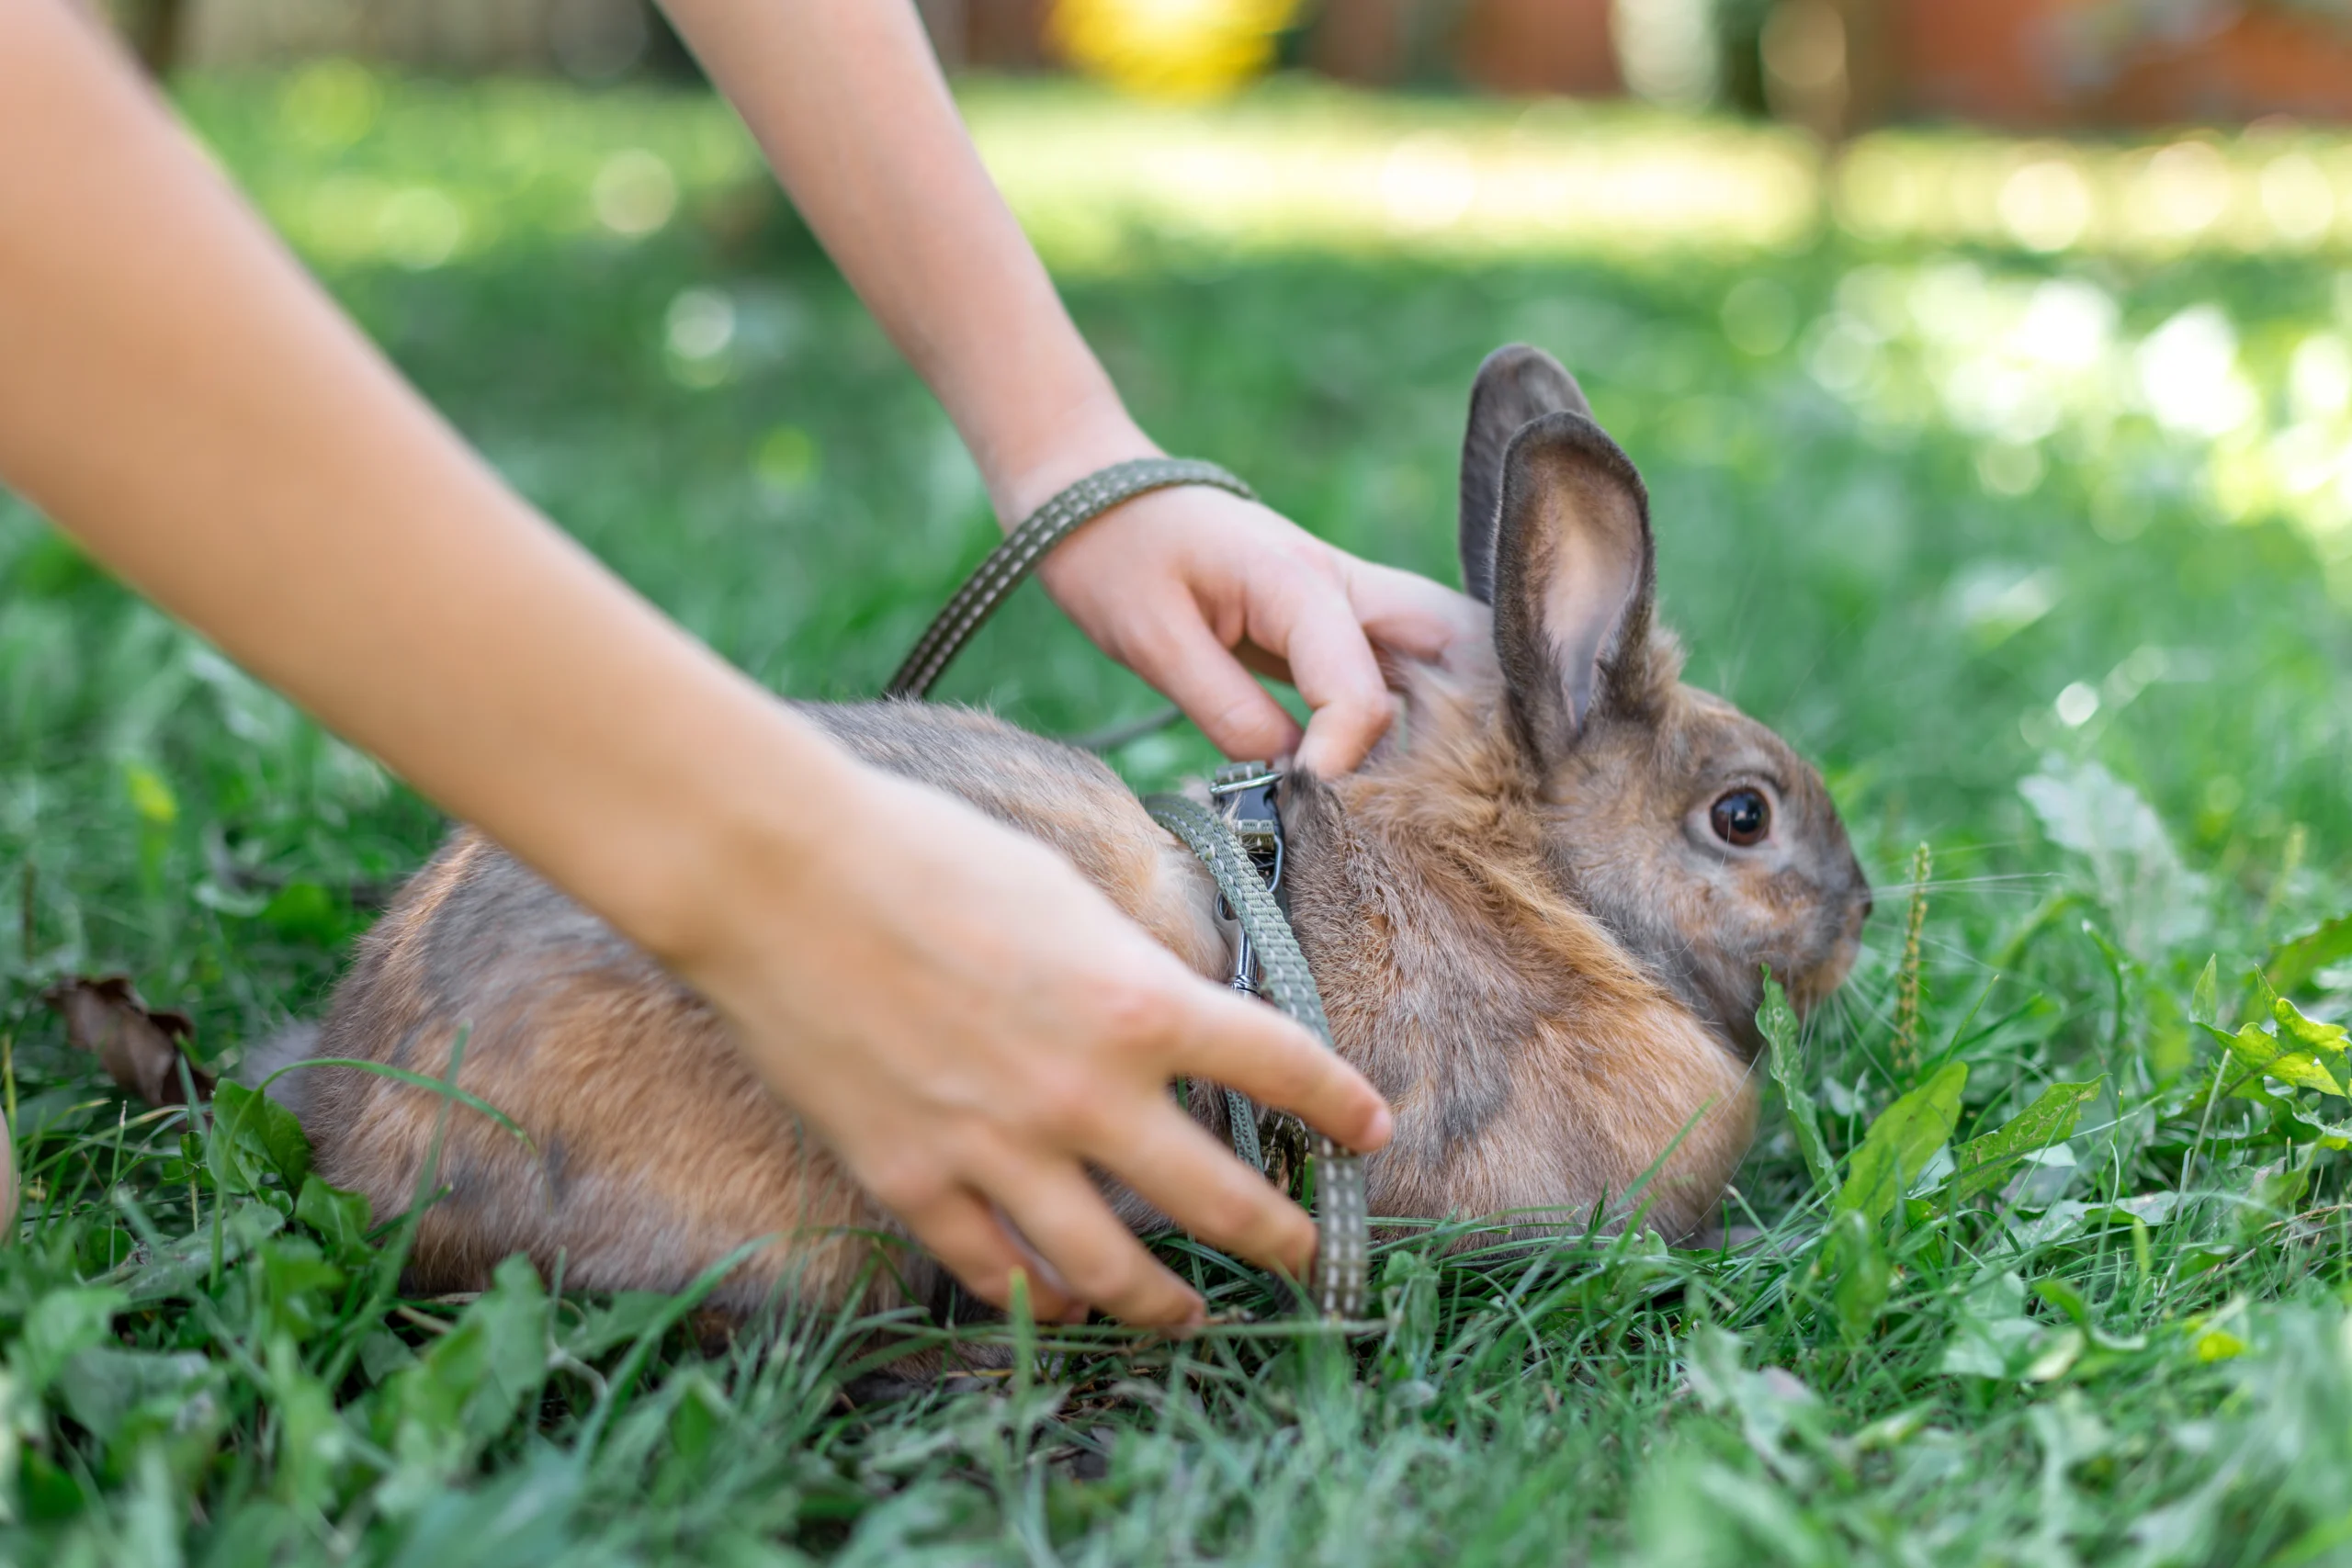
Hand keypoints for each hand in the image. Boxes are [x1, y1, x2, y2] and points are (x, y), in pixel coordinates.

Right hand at [680, 761, 1394, 1327]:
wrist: (781, 877)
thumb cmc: (922, 852)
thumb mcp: (1065, 891)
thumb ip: (1125, 966)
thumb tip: (1160, 1006)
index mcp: (1139, 1003)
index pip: (1282, 1065)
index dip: (1341, 1104)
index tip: (1370, 1129)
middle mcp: (1087, 1094)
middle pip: (1220, 1200)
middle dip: (1280, 1238)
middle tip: (1304, 1255)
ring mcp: (999, 1150)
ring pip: (1113, 1270)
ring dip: (1169, 1305)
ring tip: (1194, 1318)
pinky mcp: (914, 1182)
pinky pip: (996, 1270)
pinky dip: (1039, 1296)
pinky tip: (1063, 1304)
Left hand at [1035, 483, 1486, 773]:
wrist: (1098, 495)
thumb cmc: (1117, 558)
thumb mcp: (1153, 642)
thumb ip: (1228, 712)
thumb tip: (1288, 779)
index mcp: (1300, 582)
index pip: (1361, 697)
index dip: (1338, 766)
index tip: (1295, 806)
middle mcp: (1348, 582)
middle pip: (1455, 647)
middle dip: (1457, 726)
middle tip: (1411, 795)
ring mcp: (1351, 595)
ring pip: (1445, 651)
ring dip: (1444, 716)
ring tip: (1411, 783)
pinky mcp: (1338, 616)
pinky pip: (1404, 661)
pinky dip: (1410, 709)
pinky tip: (1387, 760)